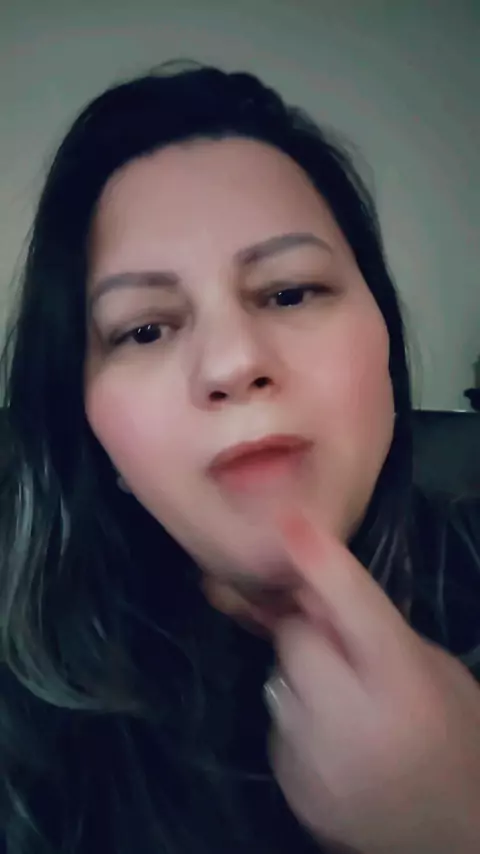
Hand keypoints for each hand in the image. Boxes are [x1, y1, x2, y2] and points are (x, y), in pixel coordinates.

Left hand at [264, 513, 479, 853]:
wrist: (447, 837)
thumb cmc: (455, 739)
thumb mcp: (433, 672)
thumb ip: (379, 631)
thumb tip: (317, 589)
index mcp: (402, 683)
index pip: (356, 608)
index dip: (323, 564)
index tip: (293, 526)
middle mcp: (353, 719)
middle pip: (296, 640)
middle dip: (310, 633)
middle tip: (339, 649)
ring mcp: (315, 758)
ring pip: (279, 681)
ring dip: (301, 677)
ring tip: (341, 701)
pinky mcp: (291, 784)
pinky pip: (277, 724)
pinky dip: (296, 720)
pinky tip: (333, 739)